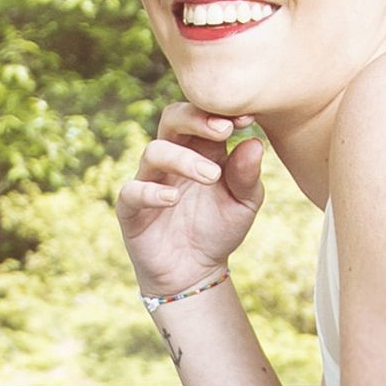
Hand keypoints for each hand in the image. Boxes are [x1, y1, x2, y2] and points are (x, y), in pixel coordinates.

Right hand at [112, 104, 266, 302]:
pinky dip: (150, 192)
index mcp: (201, 149)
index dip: (221, 112)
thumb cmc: (219, 230)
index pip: (204, 116)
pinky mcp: (131, 208)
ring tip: (211, 176)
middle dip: (196, 118)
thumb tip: (254, 143)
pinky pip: (132, 191)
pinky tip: (173, 199)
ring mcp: (150, 181)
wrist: (194, 273)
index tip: (247, 118)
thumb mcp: (243, 204)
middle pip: (172, 119)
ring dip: (183, 158)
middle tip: (224, 130)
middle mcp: (173, 158)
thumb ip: (248, 175)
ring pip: (154, 151)